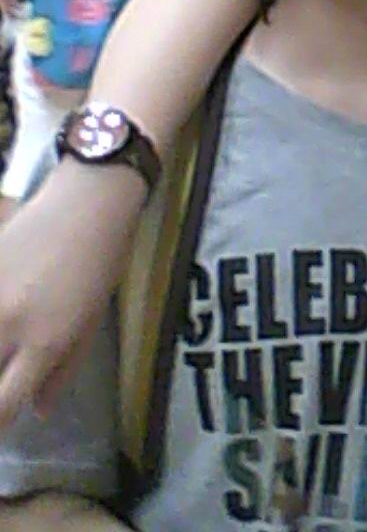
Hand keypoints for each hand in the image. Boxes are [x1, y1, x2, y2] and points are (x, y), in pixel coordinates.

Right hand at [0, 162, 145, 426]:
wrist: (89, 201)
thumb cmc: (103, 260)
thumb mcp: (92, 320)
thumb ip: (63, 369)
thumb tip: (38, 409)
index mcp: (44, 344)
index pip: (2, 408)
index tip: (2, 417)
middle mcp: (7, 327)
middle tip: (10, 370)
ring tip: (8, 340)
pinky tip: (7, 311)